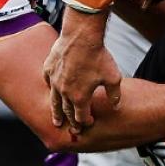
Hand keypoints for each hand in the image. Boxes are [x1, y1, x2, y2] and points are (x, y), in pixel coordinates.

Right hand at [42, 9, 117, 133]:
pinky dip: (50, 88)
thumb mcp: (114, 77)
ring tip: (56, 121)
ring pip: (54, 101)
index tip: (88, 124)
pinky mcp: (49, 68)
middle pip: (66, 111)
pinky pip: (47, 82)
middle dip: (71, 121)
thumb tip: (117, 107)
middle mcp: (64, 92)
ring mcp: (54, 81)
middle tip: (73, 129)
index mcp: (79, 97)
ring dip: (56, 112)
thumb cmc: (98, 56)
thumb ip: (114, 95)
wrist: (82, 36)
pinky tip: (52, 91)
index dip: (85, 122)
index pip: (81, 117)